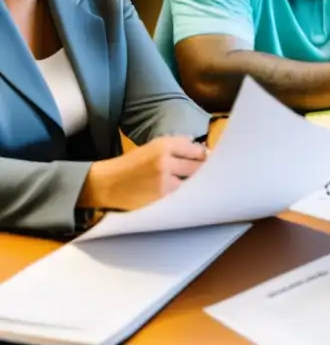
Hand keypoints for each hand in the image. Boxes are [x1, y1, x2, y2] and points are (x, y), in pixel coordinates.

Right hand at [78, 136, 207, 210]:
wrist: (107, 184)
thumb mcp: (153, 146)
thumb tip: (201, 148)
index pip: (197, 150)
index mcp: (164, 146)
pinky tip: (184, 195)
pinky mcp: (160, 199)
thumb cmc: (132, 164)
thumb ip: (177, 145)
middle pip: (199, 167)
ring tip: (195, 185)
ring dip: (195, 184)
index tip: (208, 160)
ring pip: (192, 183)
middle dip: (204, 170)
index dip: (204, 156)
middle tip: (208, 174)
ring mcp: (163, 182)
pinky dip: (185, 195)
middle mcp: (165, 162)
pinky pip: (182, 196)